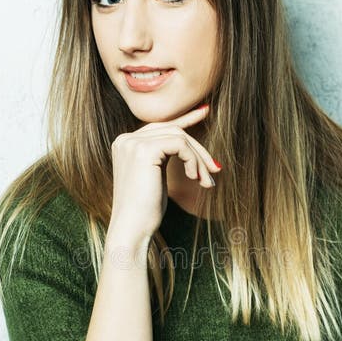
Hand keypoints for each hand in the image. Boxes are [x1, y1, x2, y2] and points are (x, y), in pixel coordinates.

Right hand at [108, 104, 221, 247]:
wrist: (132, 229)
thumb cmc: (145, 210)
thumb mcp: (156, 176)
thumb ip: (164, 156)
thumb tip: (188, 145)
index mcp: (125, 143)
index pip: (160, 126)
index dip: (185, 119)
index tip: (205, 111)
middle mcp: (126, 139)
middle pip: (172, 130)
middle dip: (198, 149)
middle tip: (216, 169)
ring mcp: (133, 143)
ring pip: (179, 137)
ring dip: (198, 160)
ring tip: (206, 182)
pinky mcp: (144, 150)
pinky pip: (180, 144)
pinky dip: (193, 160)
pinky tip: (195, 179)